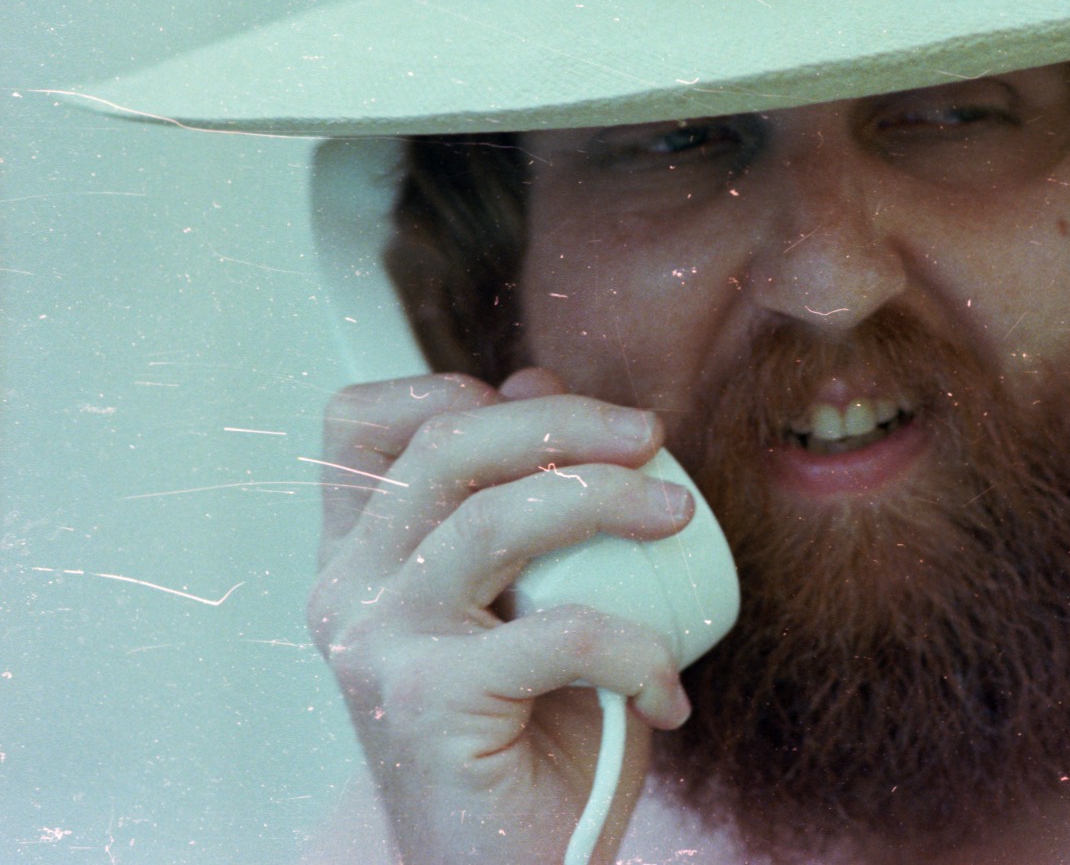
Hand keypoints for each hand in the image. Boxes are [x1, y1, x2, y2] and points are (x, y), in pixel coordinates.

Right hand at [306, 368, 693, 864]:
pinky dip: (637, 647)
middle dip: (563, 420)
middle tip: (652, 436)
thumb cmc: (532, 739)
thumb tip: (537, 373)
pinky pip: (560, 631)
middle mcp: (347, 590)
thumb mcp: (532, 600)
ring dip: (609, 499)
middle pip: (445, 445)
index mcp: (360, 557)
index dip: (449, 385)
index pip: (360, 422)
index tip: (547, 402)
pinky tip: (668, 687)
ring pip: (497, 517)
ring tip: (678, 516)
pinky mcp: (425, 701)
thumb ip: (528, 501)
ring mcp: (377, 643)